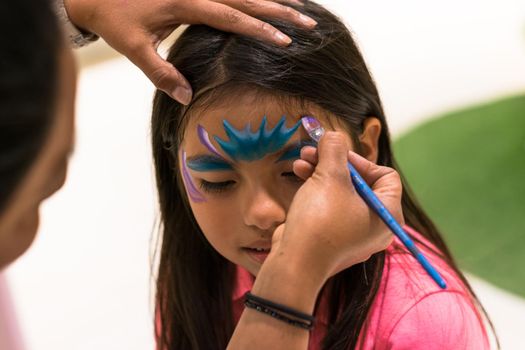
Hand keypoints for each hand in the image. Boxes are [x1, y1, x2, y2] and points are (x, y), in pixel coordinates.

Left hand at [63, 0, 316, 103]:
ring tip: (302, 6)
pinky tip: (271, 0)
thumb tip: (187, 97)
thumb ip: (160, 73)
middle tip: (308, 22)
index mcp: (184, 4)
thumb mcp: (133, 48)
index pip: (231, 17)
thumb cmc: (114, 19)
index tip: (285, 40)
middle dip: (280, 11)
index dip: (259, 29)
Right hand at [269, 132, 400, 287]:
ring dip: (321, 171)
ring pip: (341, 192)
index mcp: (387, 215)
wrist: (295, 263)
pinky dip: (317, 188)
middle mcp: (375, 225)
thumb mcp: (330, 177)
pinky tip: (298, 173)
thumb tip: (333, 136)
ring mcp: (353, 232)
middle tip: (314, 149)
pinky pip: (330, 205)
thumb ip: (335, 150)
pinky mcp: (333, 236)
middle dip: (334, 162)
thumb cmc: (320, 221)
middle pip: (360, 182)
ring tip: (301, 160)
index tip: (337, 154)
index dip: (360, 160)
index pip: (386, 176)